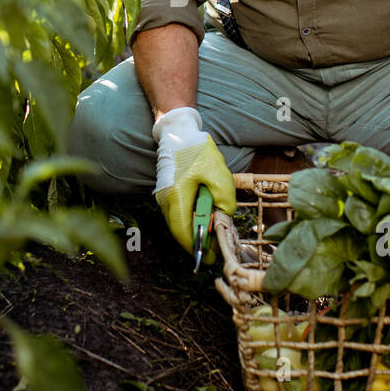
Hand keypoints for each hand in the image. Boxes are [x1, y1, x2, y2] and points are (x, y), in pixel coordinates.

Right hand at [152, 107, 236, 253]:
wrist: (178, 133)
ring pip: (178, 224)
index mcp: (177, 196)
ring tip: (214, 231)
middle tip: (216, 247)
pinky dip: (190, 220)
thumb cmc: (196, 150)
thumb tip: (225, 216)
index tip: (211, 257)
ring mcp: (163, 198)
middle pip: (179, 231)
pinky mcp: (167, 194)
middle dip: (198, 242)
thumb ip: (225, 197)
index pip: (183, 231)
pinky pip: (177, 215)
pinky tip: (204, 217)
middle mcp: (165, 200)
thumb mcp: (218, 172)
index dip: (197, 248)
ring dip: (195, 231)